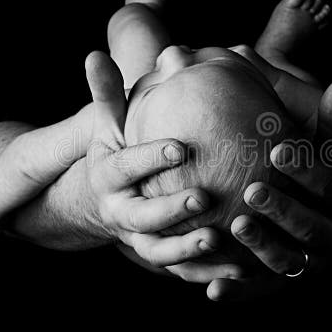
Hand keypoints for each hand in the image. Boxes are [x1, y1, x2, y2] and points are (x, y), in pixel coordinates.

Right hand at [82, 51, 218, 266]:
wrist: (104, 200)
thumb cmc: (119, 150)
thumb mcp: (109, 124)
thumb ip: (107, 94)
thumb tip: (93, 56)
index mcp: (109, 175)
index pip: (126, 166)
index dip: (150, 158)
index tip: (181, 146)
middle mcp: (120, 211)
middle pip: (141, 217)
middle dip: (170, 209)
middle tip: (203, 196)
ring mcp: (138, 239)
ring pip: (158, 252)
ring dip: (187, 250)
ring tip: (218, 239)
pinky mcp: (160, 257)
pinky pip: (182, 272)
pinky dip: (207, 275)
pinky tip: (238, 269)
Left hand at [208, 80, 331, 300]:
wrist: (320, 221)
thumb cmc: (314, 176)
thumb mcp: (324, 152)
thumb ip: (330, 125)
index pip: (330, 187)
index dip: (306, 169)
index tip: (278, 149)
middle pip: (310, 228)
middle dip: (283, 210)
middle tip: (252, 190)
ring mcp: (308, 266)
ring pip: (287, 262)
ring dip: (262, 247)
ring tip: (235, 226)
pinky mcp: (279, 285)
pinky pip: (258, 291)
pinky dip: (238, 292)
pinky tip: (213, 289)